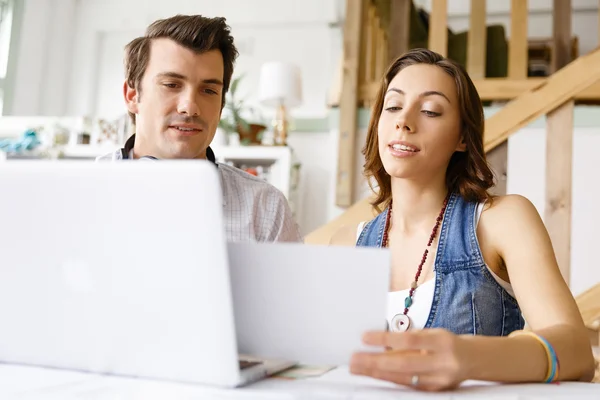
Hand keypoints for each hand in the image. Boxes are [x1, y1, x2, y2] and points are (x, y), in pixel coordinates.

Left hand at [349, 328, 470, 391]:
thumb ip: (409, 339)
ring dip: (377, 373)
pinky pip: (408, 385)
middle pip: (404, 364)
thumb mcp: (431, 334)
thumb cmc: (446, 342)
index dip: (386, 339)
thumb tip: (380, 344)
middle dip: (376, 362)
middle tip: (354, 359)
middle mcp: (442, 363)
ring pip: (403, 378)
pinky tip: (374, 375)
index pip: (409, 340)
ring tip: (358, 368)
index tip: (364, 337)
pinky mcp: (435, 391)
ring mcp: (439, 380)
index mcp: (442, 342)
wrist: (472, 359)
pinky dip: (389, 379)